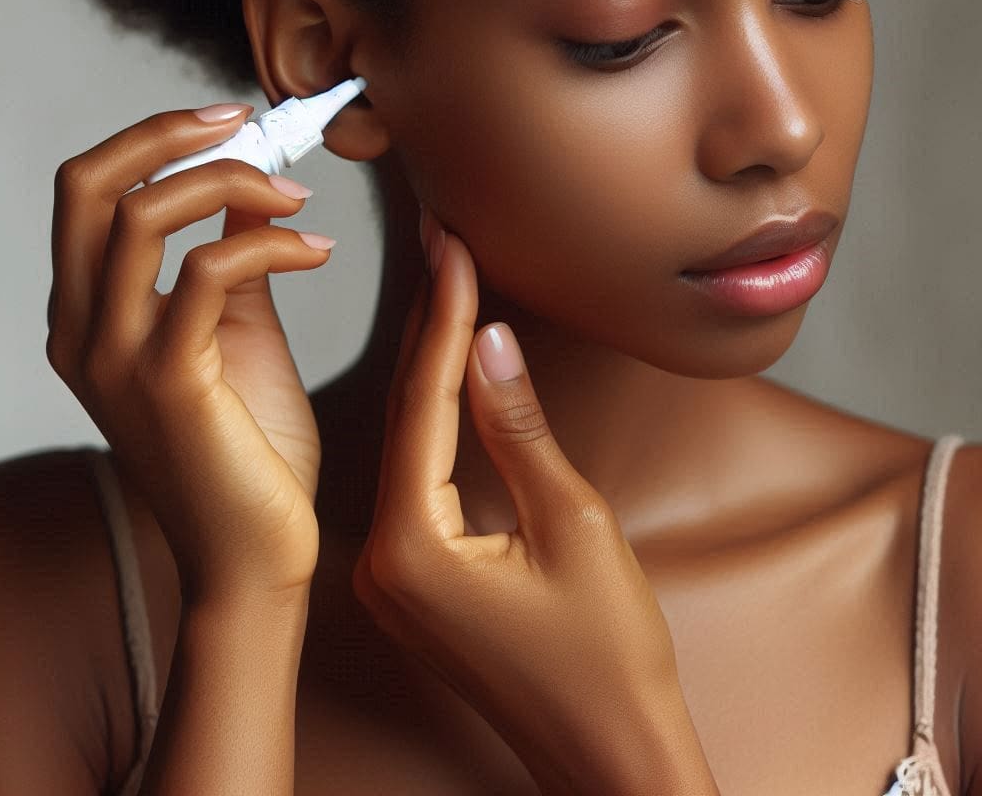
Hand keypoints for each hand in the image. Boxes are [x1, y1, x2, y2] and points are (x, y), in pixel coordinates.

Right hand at [46, 102, 332, 606]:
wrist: (255, 553)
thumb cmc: (251, 450)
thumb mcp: (236, 336)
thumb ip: (231, 264)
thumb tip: (247, 193)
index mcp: (89, 318)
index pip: (90, 193)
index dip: (155, 140)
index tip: (230, 122)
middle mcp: (81, 332)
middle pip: (89, 185)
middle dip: (169, 133)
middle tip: (245, 121)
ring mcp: (114, 358)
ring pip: (142, 216)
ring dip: (231, 183)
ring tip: (298, 200)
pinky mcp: (168, 381)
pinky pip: (206, 272)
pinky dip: (269, 244)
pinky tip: (319, 252)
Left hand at [352, 209, 706, 792]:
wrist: (609, 754)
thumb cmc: (606, 657)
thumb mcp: (573, 525)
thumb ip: (519, 429)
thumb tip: (490, 343)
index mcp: (412, 549)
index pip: (424, 406)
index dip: (442, 318)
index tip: (450, 248)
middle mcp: (382, 562)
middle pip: (405, 419)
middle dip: (429, 330)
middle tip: (441, 248)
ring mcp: (392, 576)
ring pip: (408, 448)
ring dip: (431, 372)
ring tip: (445, 288)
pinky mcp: (414, 582)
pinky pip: (416, 482)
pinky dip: (436, 426)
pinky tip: (448, 375)